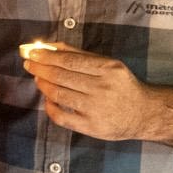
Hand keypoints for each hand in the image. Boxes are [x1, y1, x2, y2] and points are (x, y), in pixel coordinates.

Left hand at [23, 44, 165, 141]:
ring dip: (43, 84)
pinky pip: (62, 117)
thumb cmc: (122, 85)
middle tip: (29, 63)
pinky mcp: (91, 127)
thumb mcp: (108, 64)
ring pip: (59, 94)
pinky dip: (50, 107)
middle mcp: (102, 88)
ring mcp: (96, 109)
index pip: (69, 60)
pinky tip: (47, 99)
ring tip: (37, 77)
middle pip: (61, 76)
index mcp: (108, 69)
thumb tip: (51, 46)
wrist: (143, 114)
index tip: (32, 52)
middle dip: (40, 68)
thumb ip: (80, 54)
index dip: (47, 56)